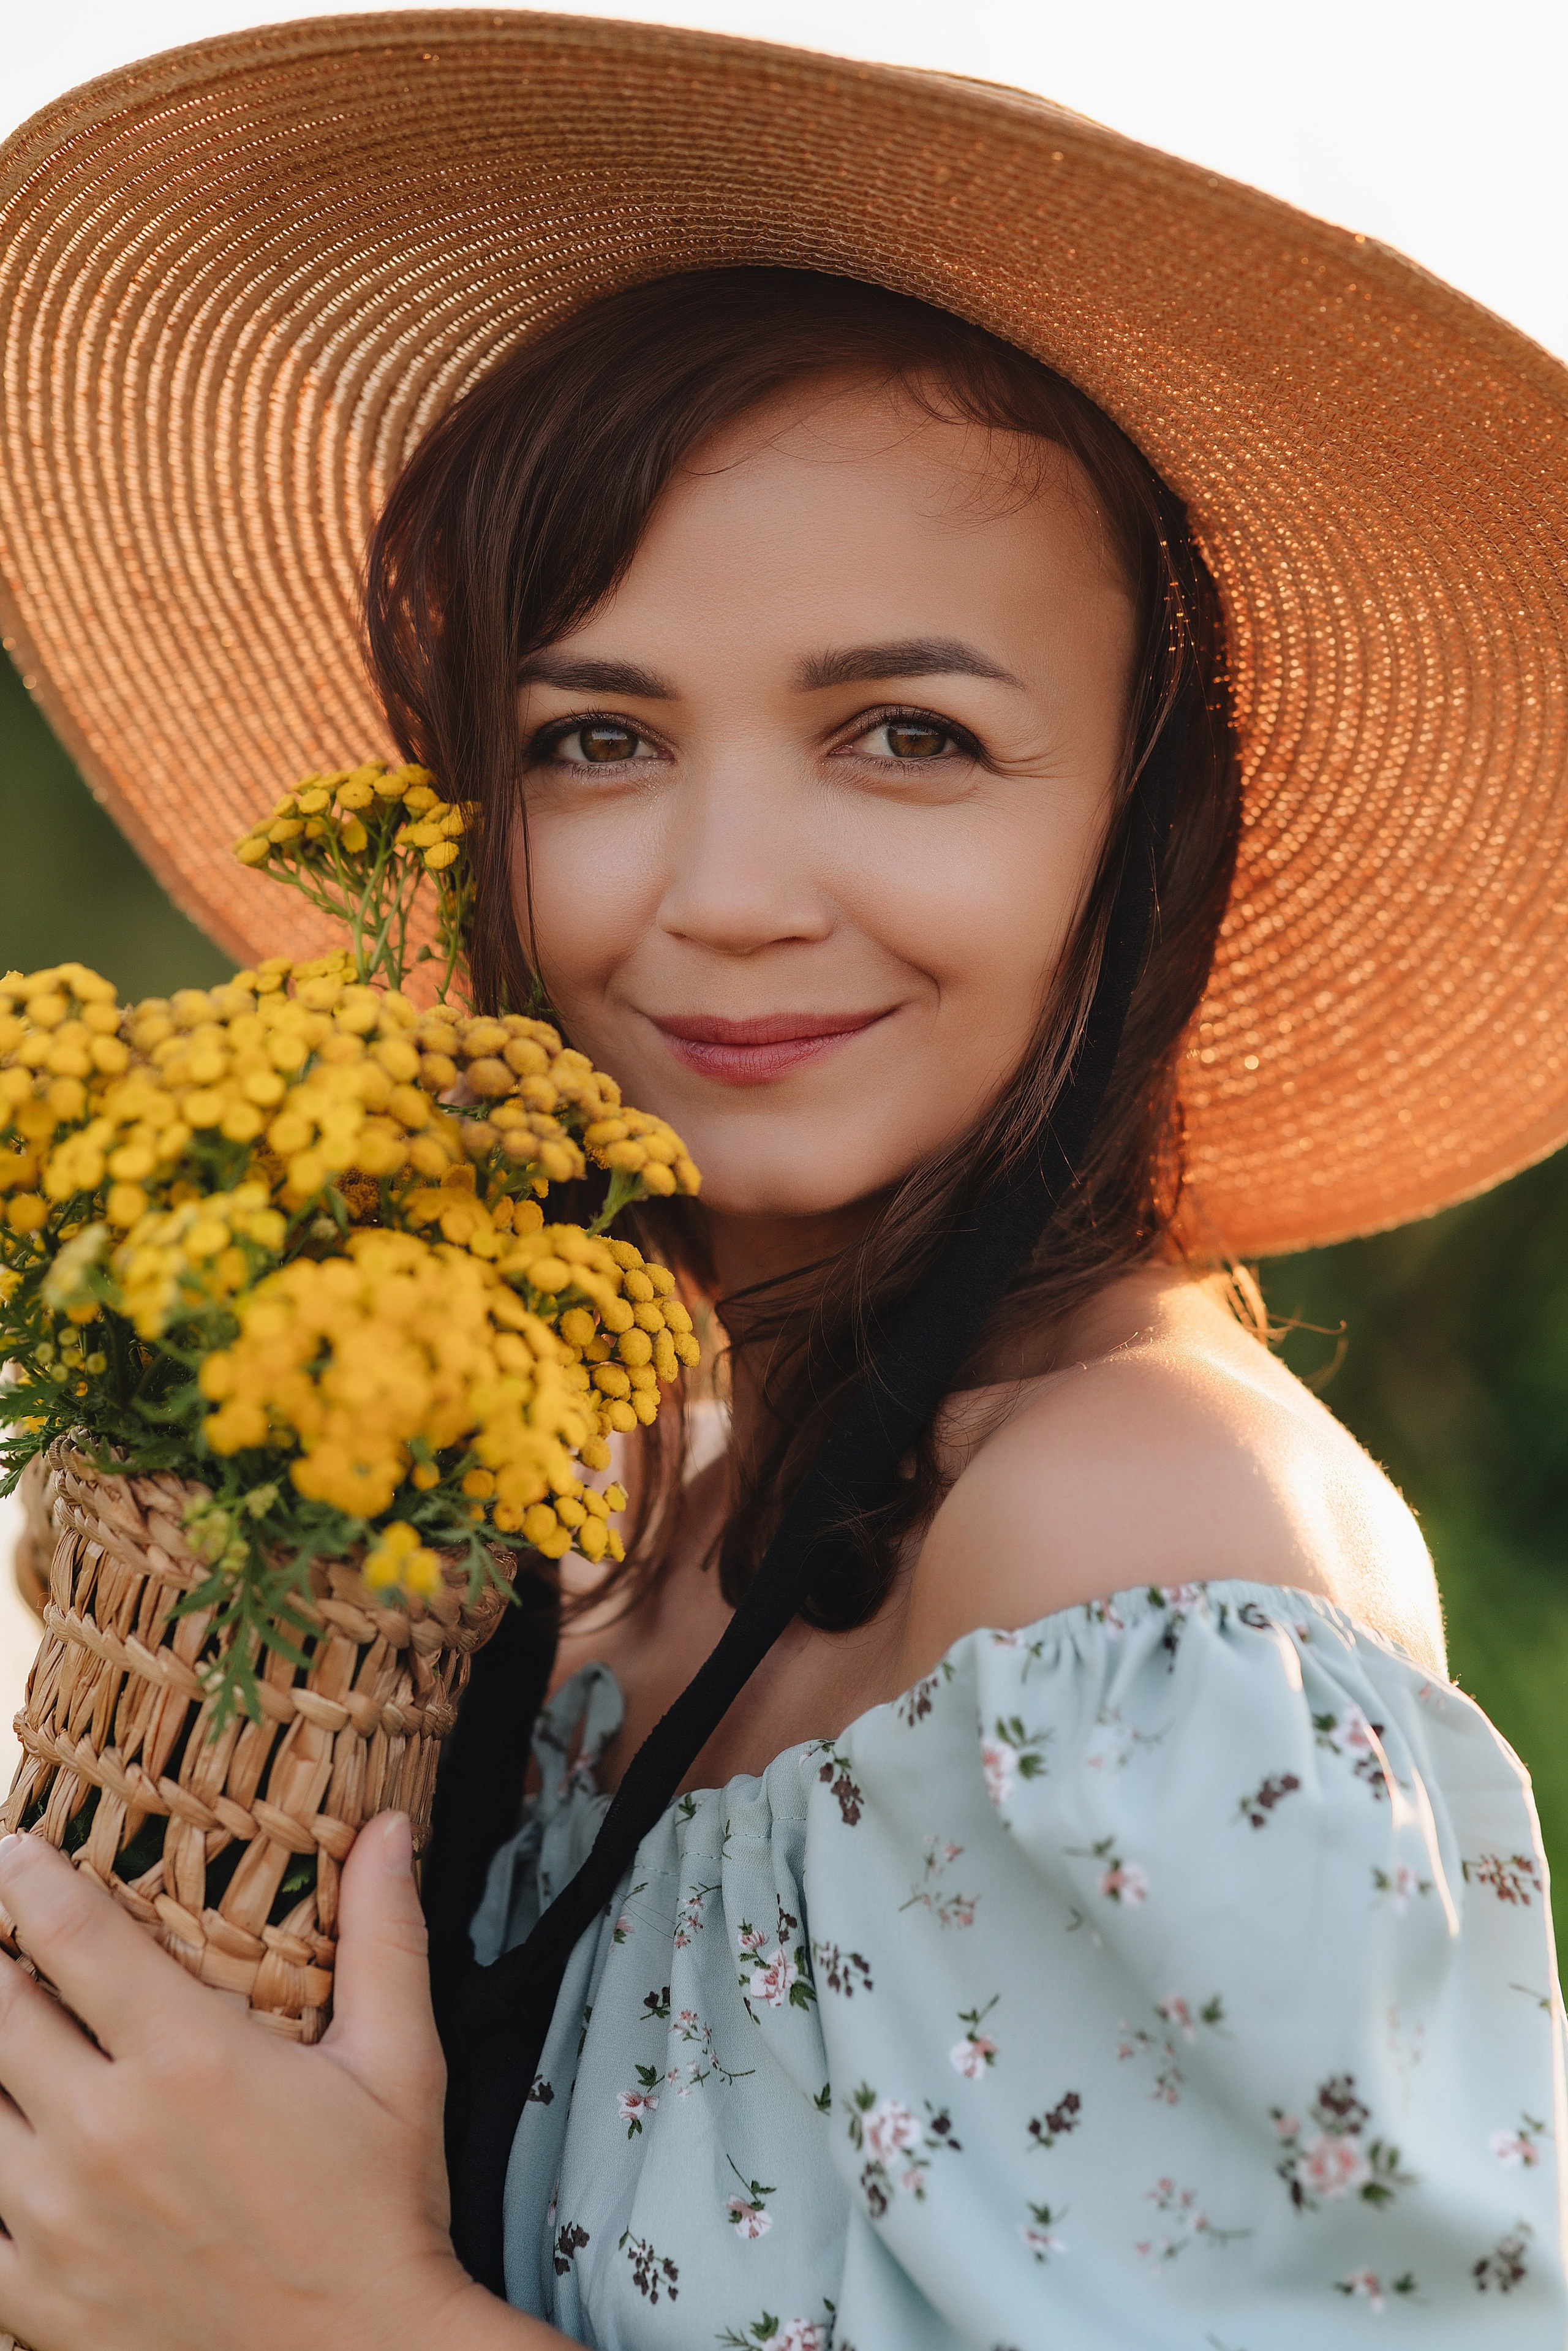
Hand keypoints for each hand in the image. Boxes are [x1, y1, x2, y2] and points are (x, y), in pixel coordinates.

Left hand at [0, 1812, 536, 2350]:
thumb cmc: (379, 2211)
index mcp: (187, 2059)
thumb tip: (390, 1829)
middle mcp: (105, 2131)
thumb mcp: (398, 2062)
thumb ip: (384, 1935)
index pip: (70, 1934)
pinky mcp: (36, 2301)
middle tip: (8, 1949)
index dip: (26, 1877)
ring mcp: (57, 2222)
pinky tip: (11, 2150)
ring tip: (14, 2044)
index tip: (13, 1852)